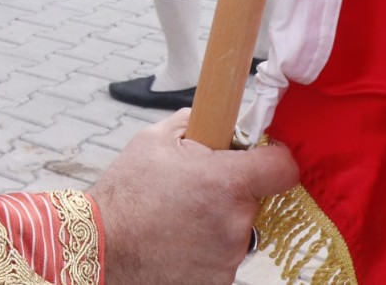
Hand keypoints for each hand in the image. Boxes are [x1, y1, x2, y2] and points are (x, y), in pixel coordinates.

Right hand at [91, 110, 297, 284]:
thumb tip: (212, 117)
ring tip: (179, 218)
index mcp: (226, 183)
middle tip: (196, 189)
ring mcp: (229, 258)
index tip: (262, 157)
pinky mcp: (219, 282)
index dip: (274, 158)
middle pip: (256, 200)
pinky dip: (206, 249)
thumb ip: (192, 124)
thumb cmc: (125, 194)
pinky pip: (224, 257)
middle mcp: (236, 224)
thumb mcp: (152, 140)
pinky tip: (177, 241)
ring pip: (238, 229)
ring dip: (218, 222)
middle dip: (232, 192)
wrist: (102, 247)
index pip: (283, 168)